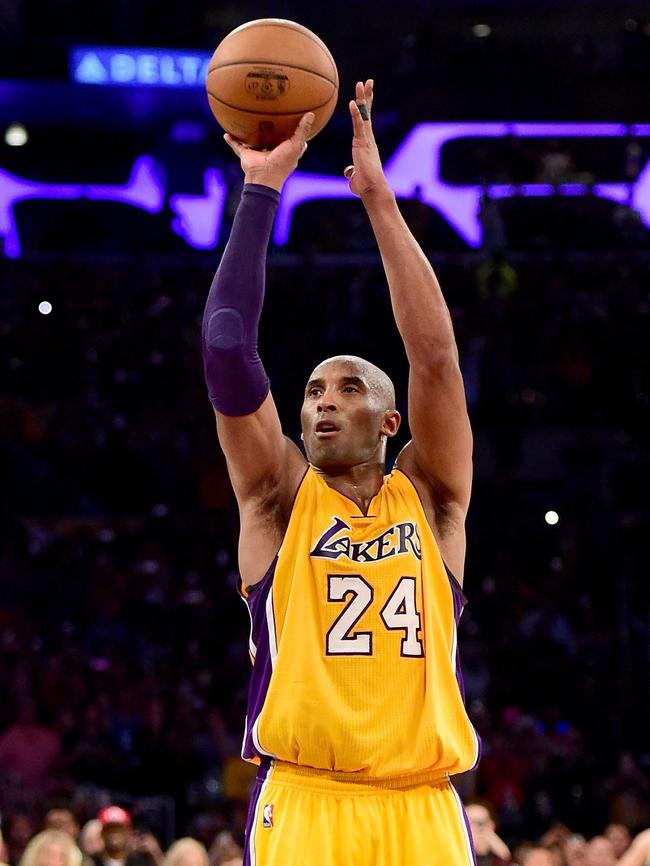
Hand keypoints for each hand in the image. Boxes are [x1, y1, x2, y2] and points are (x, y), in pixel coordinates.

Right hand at [224, 112, 313, 191]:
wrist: (264, 177)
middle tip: (269, 114)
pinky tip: (226, 133)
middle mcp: (271, 151)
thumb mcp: (296, 145)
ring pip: (253, 141)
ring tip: (246, 119)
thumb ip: (303, 130)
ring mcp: (258, 153)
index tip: (294, 120)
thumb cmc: (282, 162)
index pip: (291, 140)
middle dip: (270, 129)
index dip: (293, 131)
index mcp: (285, 151)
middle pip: (271, 138)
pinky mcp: (246, 154)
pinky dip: (231, 140)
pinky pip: (236, 146)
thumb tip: (311, 114)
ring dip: (249, 133)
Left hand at [344, 80, 390, 199]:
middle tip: (367, 81)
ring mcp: (366, 140)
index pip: (365, 121)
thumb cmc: (365, 184)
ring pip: (364, 115)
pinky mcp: (362, 143)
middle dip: (367, 96)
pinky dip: (356, 113)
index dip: (365, 107)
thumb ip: (352, 171)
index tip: (365, 95)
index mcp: (365, 143)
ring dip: (362, 98)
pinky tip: (352, 103)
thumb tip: (350, 172)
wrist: (372, 189)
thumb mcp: (355, 175)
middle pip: (367, 113)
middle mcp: (367, 138)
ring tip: (361, 84)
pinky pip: (359, 125)